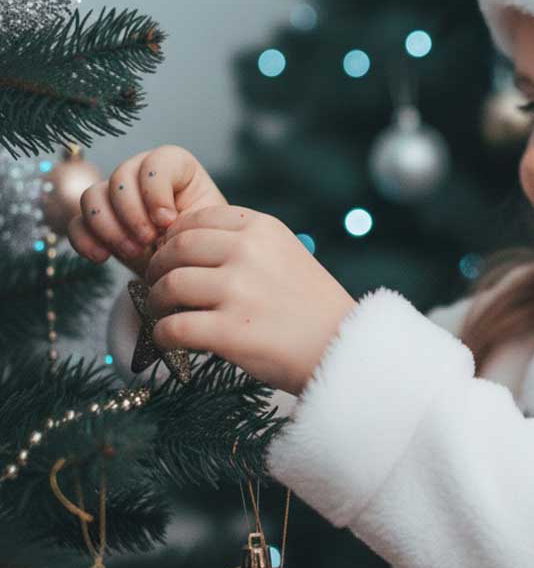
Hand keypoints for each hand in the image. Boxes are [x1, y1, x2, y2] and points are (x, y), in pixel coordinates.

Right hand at [67, 145, 227, 278]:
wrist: (188, 268)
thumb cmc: (203, 242)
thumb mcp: (206, 228)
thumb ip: (189, 218)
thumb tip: (163, 223)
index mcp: (176, 167)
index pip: (156, 162)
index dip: (156, 191)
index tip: (168, 221)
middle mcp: (141, 174)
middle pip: (120, 177)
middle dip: (132, 213)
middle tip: (148, 241)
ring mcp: (115, 196)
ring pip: (92, 196)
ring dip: (109, 227)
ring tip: (133, 252)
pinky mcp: (97, 222)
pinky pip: (76, 223)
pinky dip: (85, 240)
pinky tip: (102, 257)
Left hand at [142, 204, 357, 395]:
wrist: (343, 347)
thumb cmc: (312, 306)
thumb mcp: (287, 254)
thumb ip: (246, 244)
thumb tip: (184, 245)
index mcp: (263, 228)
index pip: (197, 219)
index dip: (174, 238)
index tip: (172, 256)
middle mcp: (248, 252)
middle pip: (176, 249)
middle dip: (158, 268)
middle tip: (157, 285)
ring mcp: (238, 291)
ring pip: (169, 286)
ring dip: (157, 302)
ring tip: (164, 313)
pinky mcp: (229, 331)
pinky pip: (172, 328)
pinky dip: (163, 336)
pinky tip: (170, 340)